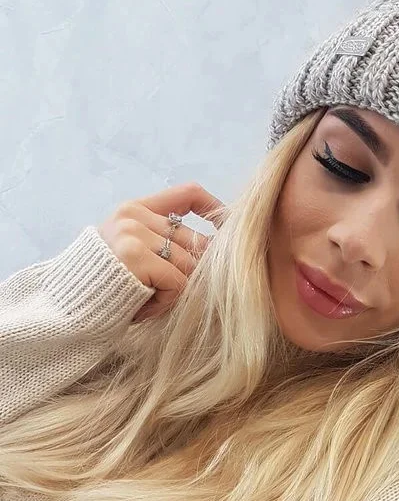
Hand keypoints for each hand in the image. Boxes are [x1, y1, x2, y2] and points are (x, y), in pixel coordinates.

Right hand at [98, 183, 225, 321]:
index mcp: (134, 209)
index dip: (214, 209)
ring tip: (147, 299)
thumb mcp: (133, 252)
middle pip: (194, 240)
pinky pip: (177, 283)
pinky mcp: (135, 257)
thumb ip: (165, 242)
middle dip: (193, 271)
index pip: (187, 194)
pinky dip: (166, 301)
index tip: (228, 228)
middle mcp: (134, 217)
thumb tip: (216, 251)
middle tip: (168, 292)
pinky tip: (143, 305)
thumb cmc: (105, 285)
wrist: (69, 306)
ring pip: (188, 265)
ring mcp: (133, 234)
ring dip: (175, 292)